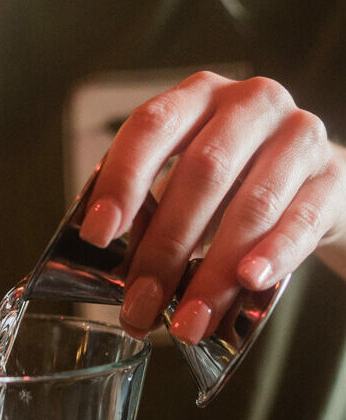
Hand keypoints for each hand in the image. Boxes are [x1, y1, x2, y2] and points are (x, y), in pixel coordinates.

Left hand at [78, 71, 345, 343]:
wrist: (309, 181)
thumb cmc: (226, 183)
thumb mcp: (180, 182)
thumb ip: (146, 212)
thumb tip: (114, 273)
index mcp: (195, 98)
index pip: (151, 127)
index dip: (121, 180)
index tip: (96, 234)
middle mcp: (248, 104)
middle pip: (201, 173)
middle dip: (164, 247)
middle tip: (138, 303)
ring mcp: (298, 135)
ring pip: (251, 205)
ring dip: (214, 271)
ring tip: (187, 320)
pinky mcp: (332, 177)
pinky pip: (301, 219)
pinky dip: (273, 254)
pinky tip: (249, 281)